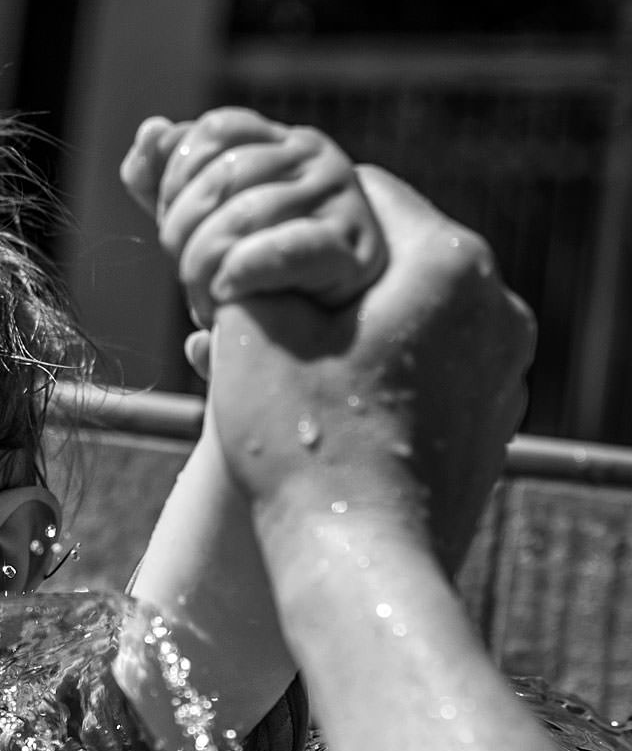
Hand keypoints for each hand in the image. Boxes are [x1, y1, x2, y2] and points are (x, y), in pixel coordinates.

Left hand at [122, 110, 385, 377]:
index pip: (215, 131)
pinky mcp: (357, 254)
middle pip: (223, 173)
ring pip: (245, 213)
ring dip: (206, 262)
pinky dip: (244, 270)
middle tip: (184, 271)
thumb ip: (168, 178)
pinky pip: (286, 248)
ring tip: (205, 296)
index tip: (167, 222)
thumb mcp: (199, 221)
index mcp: (283, 142)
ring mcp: (344, 200)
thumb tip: (150, 130)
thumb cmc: (248, 270)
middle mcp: (320, 158)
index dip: (176, 176)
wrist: (308, 334)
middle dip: (183, 229)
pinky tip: (228, 291)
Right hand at [206, 168, 531, 570]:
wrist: (362, 561)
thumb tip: (247, 235)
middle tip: (250, 302)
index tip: (249, 242)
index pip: (364, 189)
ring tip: (275, 360)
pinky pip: (426, 367)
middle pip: (390, 255)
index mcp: (447, 262)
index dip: (294, 206)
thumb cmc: (302, 442)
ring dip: (344, 325)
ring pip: (409, 314)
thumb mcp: (251, 327)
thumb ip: (255, 257)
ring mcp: (502, 368)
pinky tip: (315, 404)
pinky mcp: (492, 420)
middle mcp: (496, 306)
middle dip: (320, 272)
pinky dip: (373, 370)